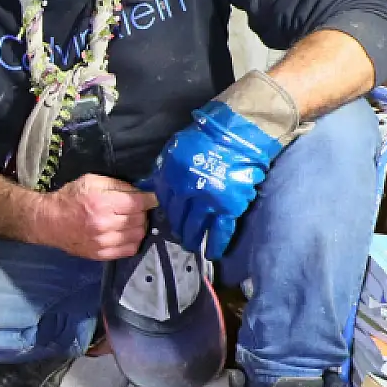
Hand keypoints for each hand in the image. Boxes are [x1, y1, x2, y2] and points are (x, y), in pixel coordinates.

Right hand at [36, 174, 158, 260]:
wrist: (49, 221)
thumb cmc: (70, 197)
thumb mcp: (92, 181)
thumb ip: (118, 184)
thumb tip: (140, 192)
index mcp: (101, 203)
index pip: (138, 203)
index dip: (150, 199)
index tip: (152, 198)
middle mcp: (104, 224)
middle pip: (140, 220)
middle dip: (142, 212)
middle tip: (136, 208)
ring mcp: (103, 242)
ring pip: (137, 236)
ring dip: (139, 227)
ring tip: (131, 221)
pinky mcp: (101, 254)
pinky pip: (129, 250)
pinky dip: (133, 241)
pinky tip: (126, 233)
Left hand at [144, 100, 282, 258]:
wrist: (238, 134)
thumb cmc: (205, 138)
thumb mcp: (175, 150)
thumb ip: (163, 170)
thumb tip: (149, 186)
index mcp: (173, 178)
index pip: (165, 202)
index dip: (168, 212)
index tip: (170, 217)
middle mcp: (188, 193)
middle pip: (180, 218)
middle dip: (179, 229)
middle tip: (180, 237)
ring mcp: (209, 201)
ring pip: (198, 227)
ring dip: (194, 239)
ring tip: (193, 247)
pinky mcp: (230, 206)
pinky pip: (221, 230)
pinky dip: (217, 243)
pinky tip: (213, 252)